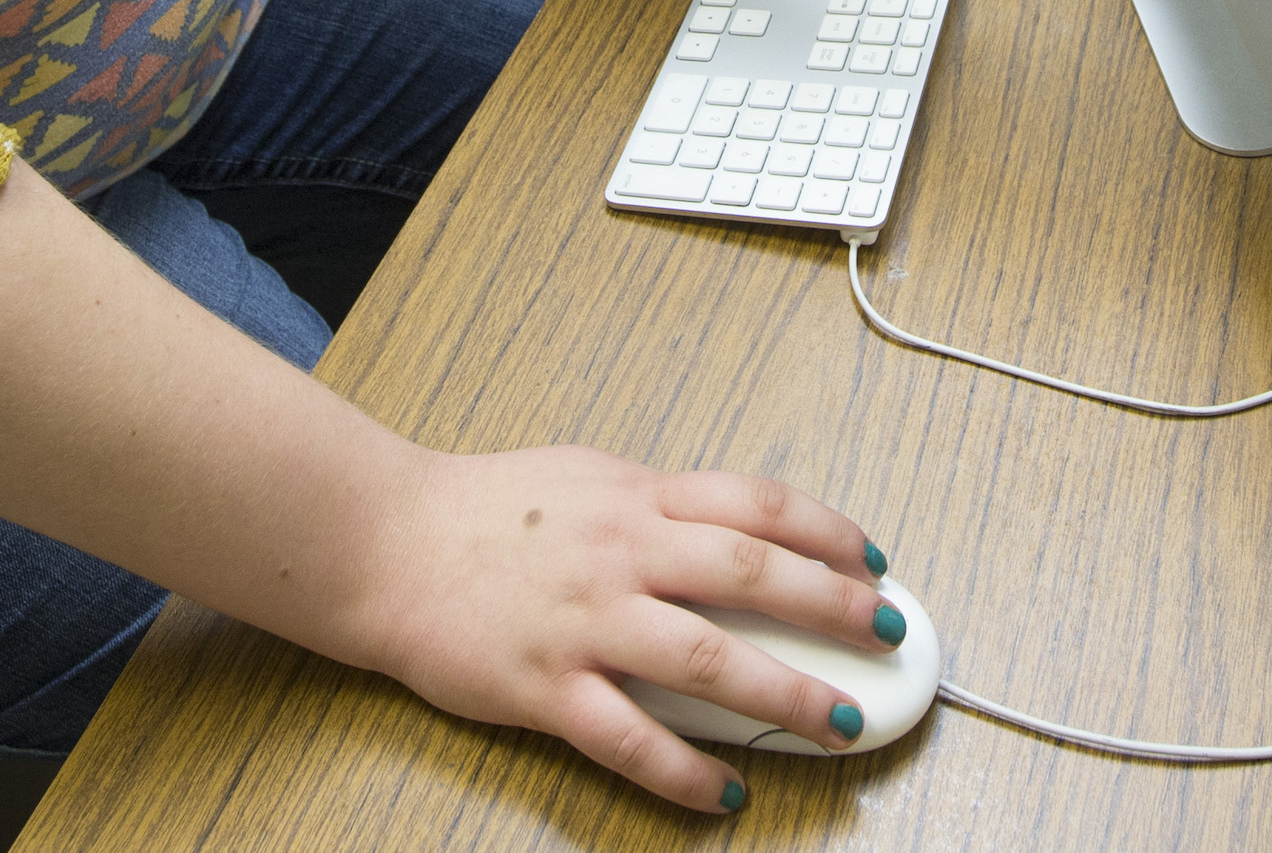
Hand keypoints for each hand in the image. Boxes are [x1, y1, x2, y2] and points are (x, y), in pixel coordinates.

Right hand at [340, 446, 899, 812]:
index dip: (827, 533)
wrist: (384, 543)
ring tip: (839, 724)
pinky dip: (684, 771)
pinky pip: (628, 738)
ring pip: (706, 659)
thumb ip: (656, 504)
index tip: (873, 563)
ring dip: (783, 695)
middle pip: (752, 575)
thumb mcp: (585, 478)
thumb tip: (730, 529)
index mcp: (639, 498)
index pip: (757, 505)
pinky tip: (725, 794)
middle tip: (888, 638)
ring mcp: (586, 623)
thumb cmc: (484, 509)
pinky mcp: (545, 688)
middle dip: (833, 608)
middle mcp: (624, 553)